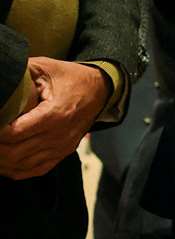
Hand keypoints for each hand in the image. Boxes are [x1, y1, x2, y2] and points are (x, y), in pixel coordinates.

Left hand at [0, 59, 106, 178]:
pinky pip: (35, 170)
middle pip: (14, 153)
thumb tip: (0, 78)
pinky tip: (4, 162)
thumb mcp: (46, 68)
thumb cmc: (71, 78)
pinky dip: (16, 170)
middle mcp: (59, 135)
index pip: (14, 133)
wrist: (101, 90)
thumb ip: (20, 74)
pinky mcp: (63, 153)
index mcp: (55, 114)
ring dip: (2, 160)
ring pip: (21, 165)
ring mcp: (62, 147)